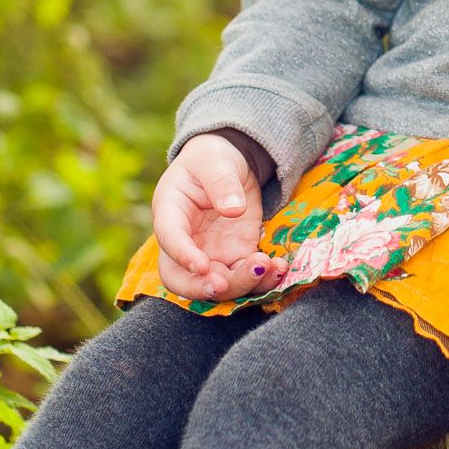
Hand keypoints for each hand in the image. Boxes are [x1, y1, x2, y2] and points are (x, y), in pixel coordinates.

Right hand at [152, 134, 285, 302]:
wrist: (230, 166)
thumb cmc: (212, 159)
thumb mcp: (215, 162)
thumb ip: (222, 183)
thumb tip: (233, 209)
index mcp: (171, 213)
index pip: (169, 240)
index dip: (182, 256)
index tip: (202, 266)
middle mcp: (187, 242)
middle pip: (181, 278)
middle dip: (201, 288)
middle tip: (223, 285)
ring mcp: (211, 254)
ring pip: (217, 284)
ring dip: (241, 285)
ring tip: (268, 267)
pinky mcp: (237, 257)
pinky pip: (246, 276)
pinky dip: (263, 280)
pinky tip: (279, 268)